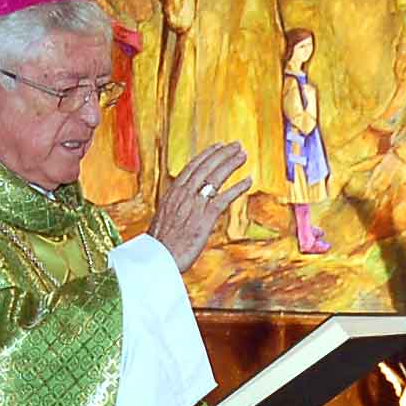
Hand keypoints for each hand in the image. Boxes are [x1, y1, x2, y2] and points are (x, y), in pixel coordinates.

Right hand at [149, 141, 249, 272]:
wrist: (157, 260)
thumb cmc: (160, 246)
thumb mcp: (163, 220)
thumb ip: (176, 209)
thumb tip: (184, 207)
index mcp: (172, 194)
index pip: (191, 167)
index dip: (207, 155)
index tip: (218, 146)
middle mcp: (183, 195)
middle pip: (205, 168)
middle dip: (222, 154)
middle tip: (236, 145)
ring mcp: (194, 205)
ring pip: (215, 177)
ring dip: (231, 164)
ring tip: (243, 155)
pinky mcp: (205, 218)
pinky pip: (224, 198)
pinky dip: (238, 188)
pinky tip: (248, 180)